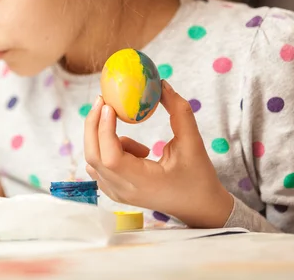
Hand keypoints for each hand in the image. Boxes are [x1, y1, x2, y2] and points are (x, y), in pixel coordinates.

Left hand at [84, 80, 232, 227]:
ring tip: (136, 141)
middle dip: (93, 125)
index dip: (104, 129)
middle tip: (102, 101)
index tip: (109, 105)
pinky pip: (99, 167)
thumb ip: (179, 111)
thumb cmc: (199, 177)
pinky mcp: (116, 192)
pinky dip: (108, 150)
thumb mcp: (193, 143)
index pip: (110, 157)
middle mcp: (124, 191)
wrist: (200, 207)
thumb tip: (161, 84)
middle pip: (93, 157)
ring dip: (104, 139)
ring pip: (93, 161)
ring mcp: (117, 194)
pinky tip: (135, 152)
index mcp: (143, 182)